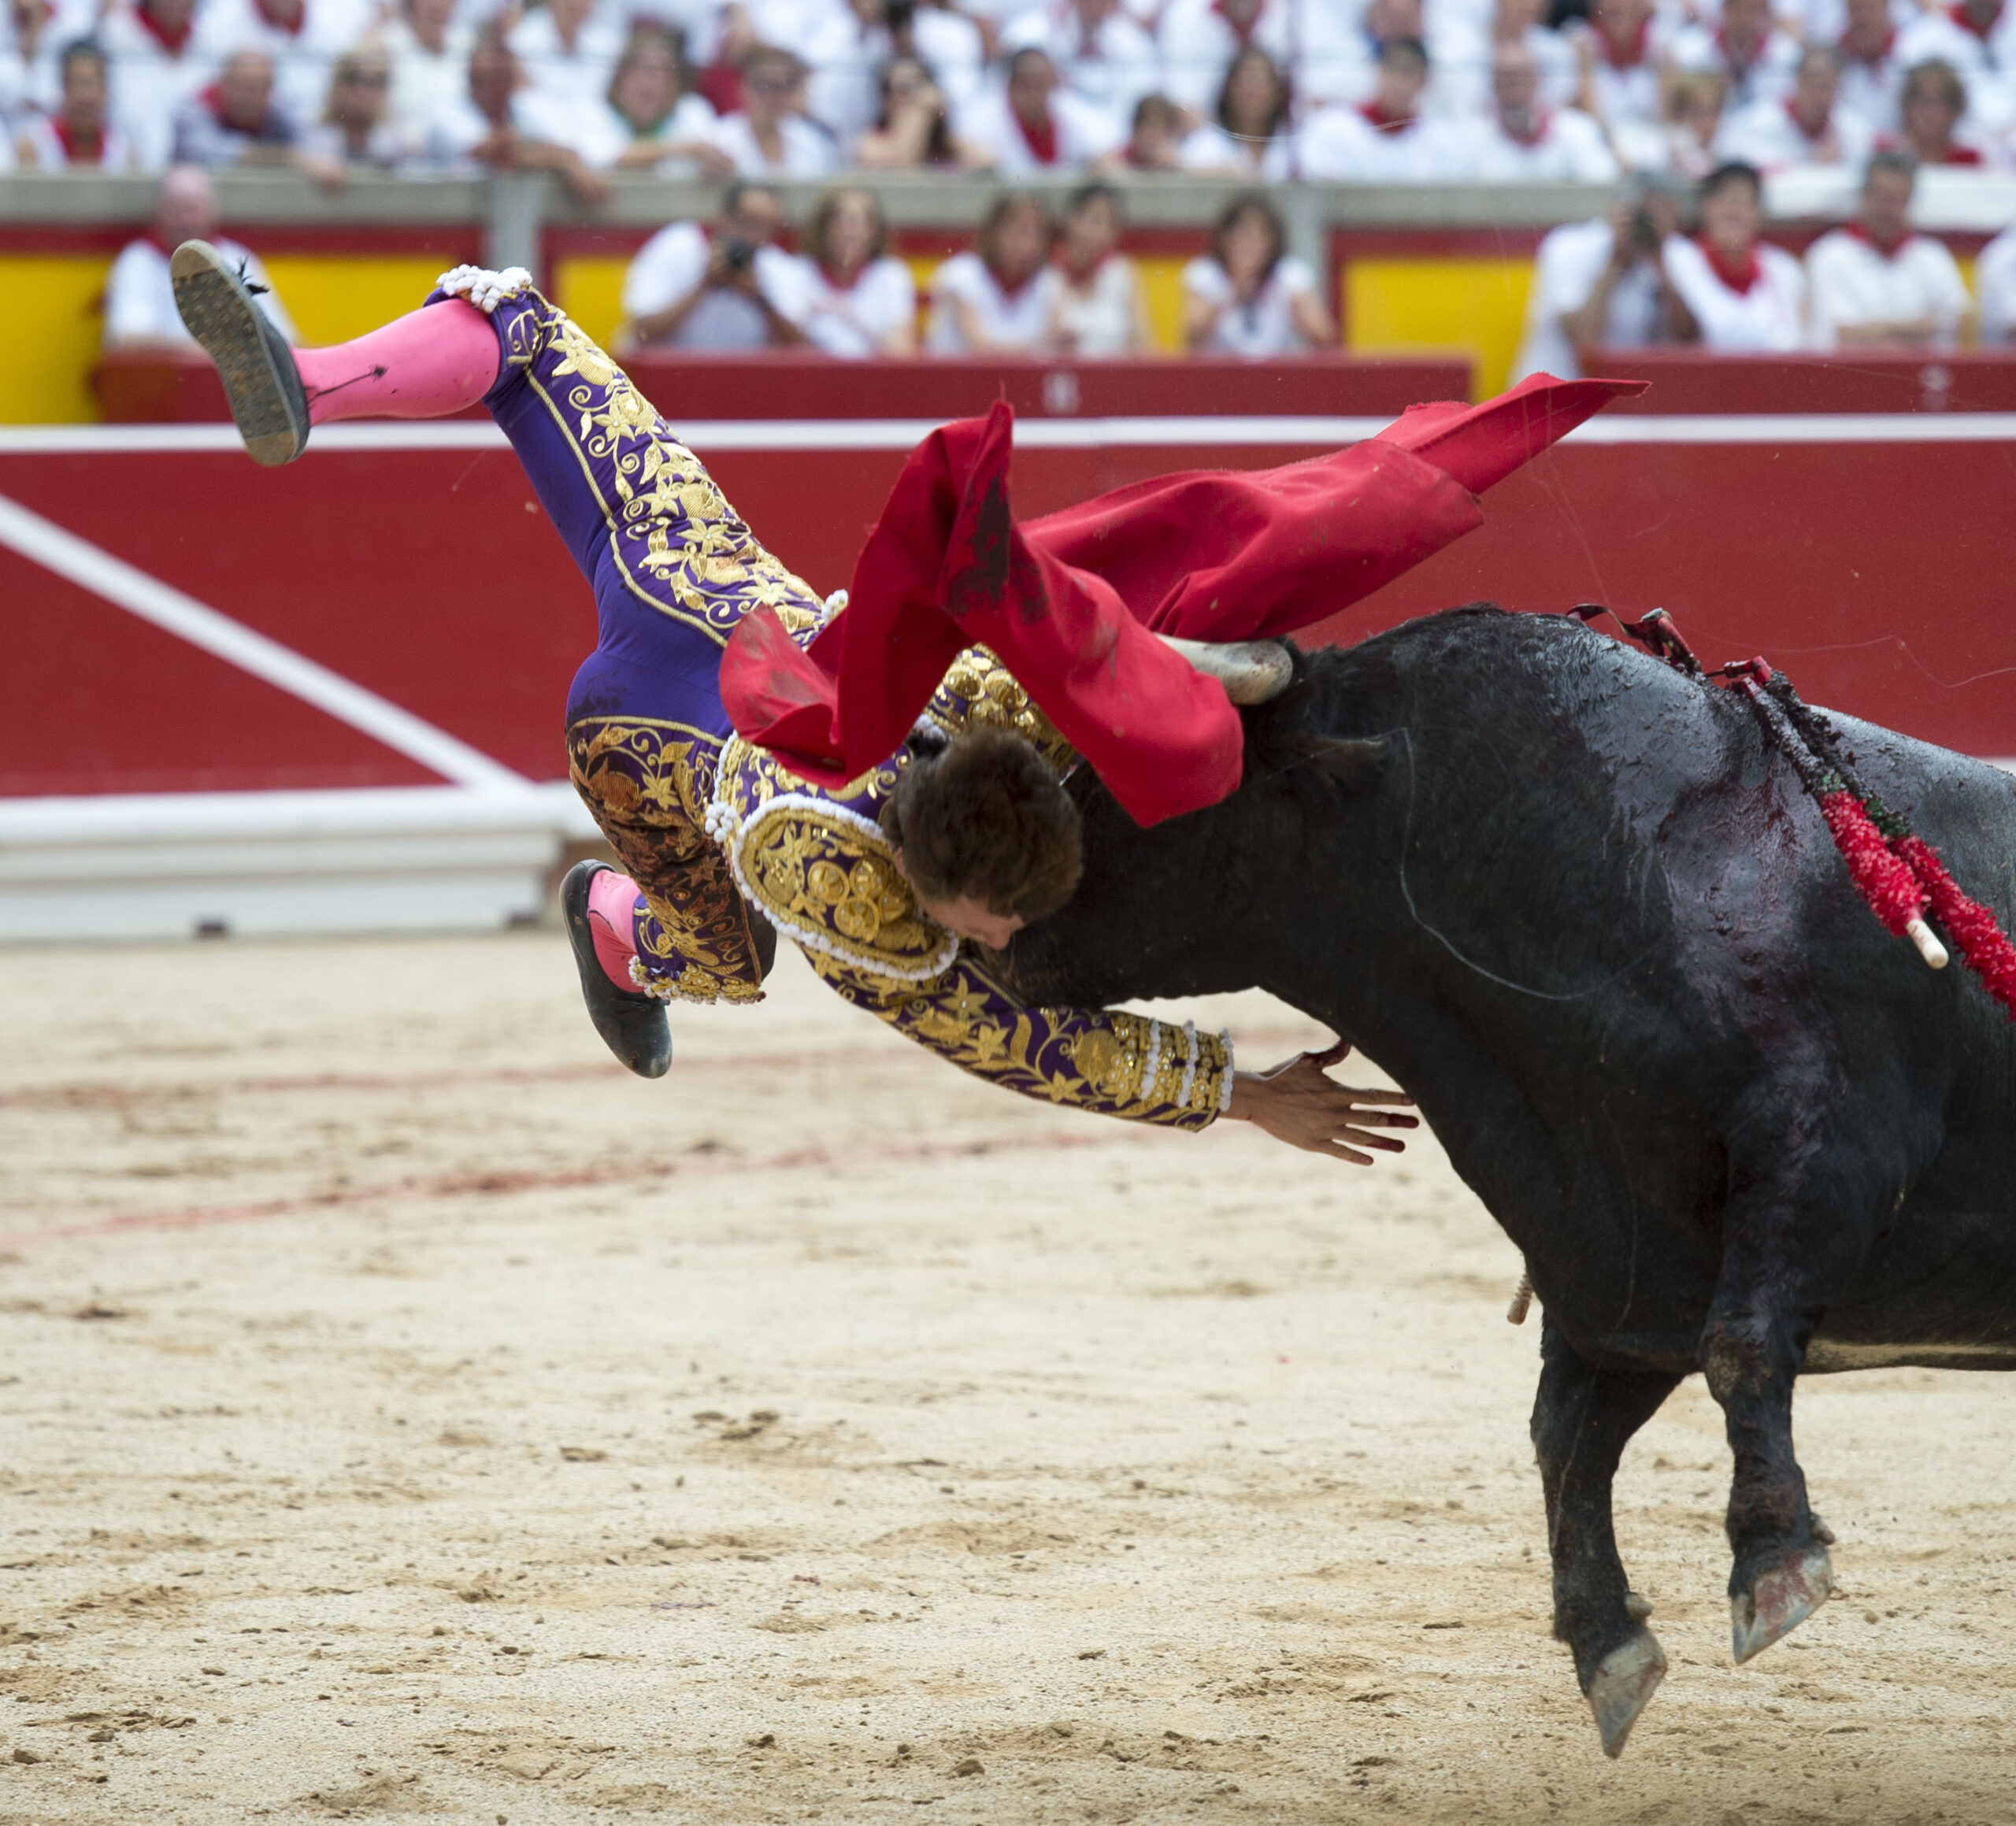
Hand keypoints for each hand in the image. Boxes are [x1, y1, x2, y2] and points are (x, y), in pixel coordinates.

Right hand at [1222, 1040, 1417, 1163]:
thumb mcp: (1307, 1060)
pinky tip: (1371, 1159)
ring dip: (1384, 1142)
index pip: (1373, 1096)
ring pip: (1362, 1139)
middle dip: (1396, 1121)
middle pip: (1373, 1119)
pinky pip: (1340, 1152)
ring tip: (1402, 1146)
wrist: (1257, 1099)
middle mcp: (1335, 1114)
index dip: (1395, 1098)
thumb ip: (1332, 1054)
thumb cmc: (1281, 1075)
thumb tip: (1350, 1041)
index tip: (1413, 1101)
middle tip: (1416, 1124)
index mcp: (1336, 1092)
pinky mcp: (1314, 1144)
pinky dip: (1357, 1156)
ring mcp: (1325, 1131)